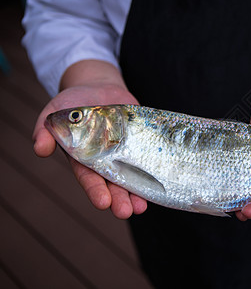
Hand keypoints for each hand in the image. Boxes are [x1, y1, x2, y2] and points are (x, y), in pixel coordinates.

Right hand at [33, 85, 147, 218]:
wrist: (98, 87)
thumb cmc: (72, 104)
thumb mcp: (54, 114)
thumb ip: (45, 132)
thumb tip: (39, 150)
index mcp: (85, 160)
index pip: (90, 179)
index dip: (96, 191)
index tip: (103, 203)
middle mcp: (107, 161)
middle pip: (114, 184)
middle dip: (119, 199)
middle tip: (126, 212)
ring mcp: (126, 153)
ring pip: (133, 177)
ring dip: (138, 193)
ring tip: (141, 207)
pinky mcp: (142, 142)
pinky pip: (150, 158)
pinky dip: (155, 170)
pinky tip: (160, 182)